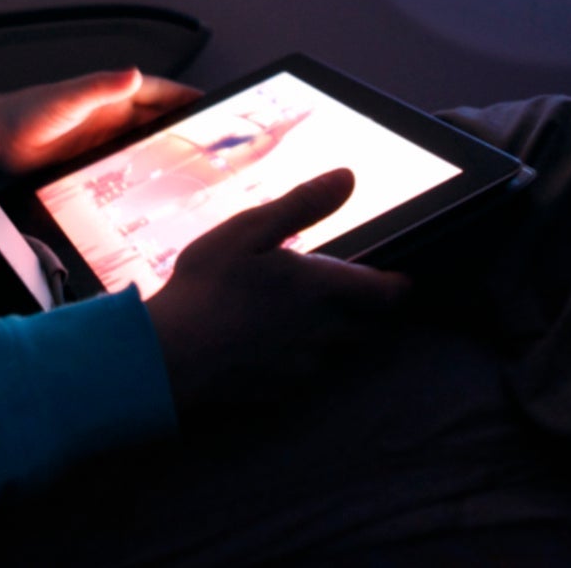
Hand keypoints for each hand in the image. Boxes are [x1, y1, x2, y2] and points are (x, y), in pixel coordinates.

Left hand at [0, 68, 200, 177]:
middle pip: (159, 120)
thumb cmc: (26, 113)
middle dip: (186, 128)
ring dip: (168, 152)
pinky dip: (145, 172)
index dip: (187, 98)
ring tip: (196, 168)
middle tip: (214, 143)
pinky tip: (158, 186)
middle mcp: (113, 115)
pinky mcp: (95, 160)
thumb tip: (133, 75)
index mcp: (111, 95)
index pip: (160, 93)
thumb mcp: (67, 100)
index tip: (213, 105)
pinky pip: (129, 166)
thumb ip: (100, 88)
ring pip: (147, 145)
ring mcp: (105, 139)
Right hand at [145, 169, 409, 419]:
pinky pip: (304, 378)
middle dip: (364, 314)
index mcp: (320, 288)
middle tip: (349, 298)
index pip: (382, 293)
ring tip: (305, 322)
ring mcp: (300, 367)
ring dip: (330, 339)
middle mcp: (321, 331)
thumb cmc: (208, 285)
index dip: (395, 287)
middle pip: (365, 328)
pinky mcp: (278, 392)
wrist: (170, 355)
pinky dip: (298, 362)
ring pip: (335, 355)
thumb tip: (348, 177)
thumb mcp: (250, 229)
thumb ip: (303, 205)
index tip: (401, 283)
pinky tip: (271, 349)